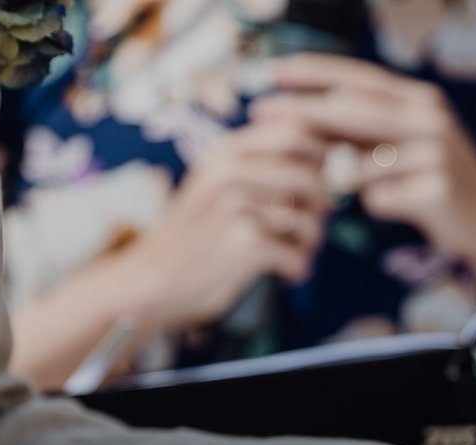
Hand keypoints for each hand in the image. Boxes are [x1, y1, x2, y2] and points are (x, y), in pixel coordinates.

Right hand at [115, 117, 331, 332]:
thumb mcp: (215, 183)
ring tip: (297, 252)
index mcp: (226, 152)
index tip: (313, 182)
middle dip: (320, 207)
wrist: (151, 280)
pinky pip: (297, 255)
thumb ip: (258, 164)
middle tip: (309, 227)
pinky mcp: (243, 244)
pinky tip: (288, 274)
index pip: (296, 132)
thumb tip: (323, 155)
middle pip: (310, 177)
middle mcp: (230, 173)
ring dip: (311, 242)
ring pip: (308, 219)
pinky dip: (299, 269)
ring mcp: (236, 207)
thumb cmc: (194, 235)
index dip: (319, 158)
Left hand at [255, 55, 475, 284]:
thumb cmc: (437, 182)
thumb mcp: (405, 145)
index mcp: (420, 101)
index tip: (273, 71)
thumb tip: (305, 117)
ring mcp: (434, 154)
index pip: (359, 78)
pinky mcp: (436, 190)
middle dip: (301, 110)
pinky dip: (378, 204)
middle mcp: (429, 120)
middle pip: (352, 110)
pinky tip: (402, 207)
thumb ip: (364, 130)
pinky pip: (380, 198)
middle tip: (259, 111)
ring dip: (343, 178)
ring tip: (352, 188)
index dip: (315, 72)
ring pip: (361, 163)